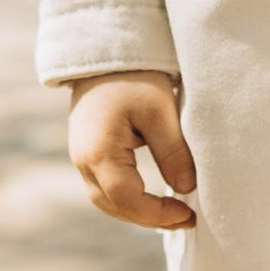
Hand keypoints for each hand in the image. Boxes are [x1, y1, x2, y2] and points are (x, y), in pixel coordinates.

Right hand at [66, 72, 197, 229]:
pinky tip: (150, 196)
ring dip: (137, 211)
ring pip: (106, 200)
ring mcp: (81, 157)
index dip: (158, 213)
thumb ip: (173, 154)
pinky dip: (127, 198)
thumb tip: (187, 190)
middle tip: (185, 218)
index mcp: (99, 153)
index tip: (188, 213)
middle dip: (148, 218)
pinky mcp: (86, 150)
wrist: (104, 52)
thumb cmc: (133, 78)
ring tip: (171, 212)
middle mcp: (83, 160)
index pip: (128, 200)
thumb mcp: (160, 113)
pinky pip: (104, 186)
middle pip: (113, 206)